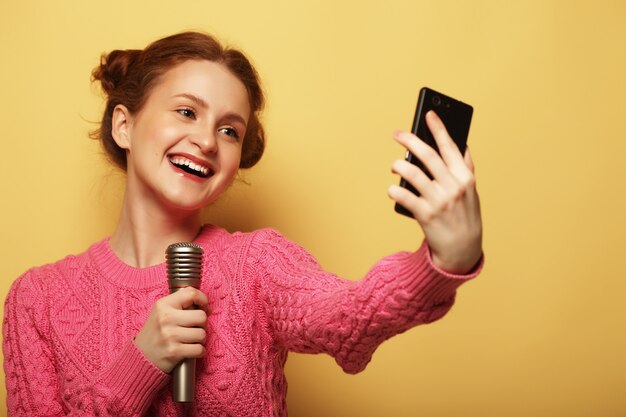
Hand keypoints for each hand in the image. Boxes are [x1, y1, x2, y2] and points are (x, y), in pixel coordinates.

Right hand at [135, 287, 208, 372]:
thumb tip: (205, 306)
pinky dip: (200, 351)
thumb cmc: (156, 332)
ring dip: (200, 338)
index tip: (204, 307)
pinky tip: (192, 349)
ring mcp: (170, 335)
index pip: (191, 294)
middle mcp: (166, 318)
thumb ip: (180, 303)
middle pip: (201, 316)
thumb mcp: (161, 311)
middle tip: (195, 326)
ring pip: (202, 334)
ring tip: (191, 339)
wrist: (140, 356)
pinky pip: (199, 349)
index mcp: (164, 305)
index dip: (203, 300)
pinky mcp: (174, 351)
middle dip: (202, 323)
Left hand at [388, 110, 482, 273]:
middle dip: (410, 140)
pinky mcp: (425, 215)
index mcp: (465, 177)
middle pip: (427, 155)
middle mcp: (453, 186)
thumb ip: (466, 169)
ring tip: (394, 166)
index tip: (428, 114)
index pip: (450, 147)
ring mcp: (439, 201)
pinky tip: (392, 189)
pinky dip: (394, 191)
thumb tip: (462, 145)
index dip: (438, 128)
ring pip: (412, 173)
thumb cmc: (465, 217)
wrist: (463, 250)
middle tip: (397, 134)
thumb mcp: (472, 192)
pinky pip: (404, 196)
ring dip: (399, 166)